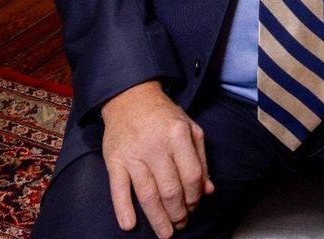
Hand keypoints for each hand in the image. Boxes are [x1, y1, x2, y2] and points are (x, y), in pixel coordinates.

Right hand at [101, 81, 212, 237]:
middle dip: (178, 213)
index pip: (191, 175)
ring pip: (148, 194)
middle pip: (170, 190)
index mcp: (178, 135)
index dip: (195, 196)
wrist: (130, 98)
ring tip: (166, 233)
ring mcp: (134, 154)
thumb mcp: (189, 129)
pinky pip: (119, 189)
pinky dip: (123, 209)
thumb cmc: (164, 116)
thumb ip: (201, 159)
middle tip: (181, 224)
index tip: (194, 206)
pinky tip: (130, 225)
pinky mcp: (115, 161)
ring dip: (158, 219)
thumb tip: (208, 190)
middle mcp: (157, 145)